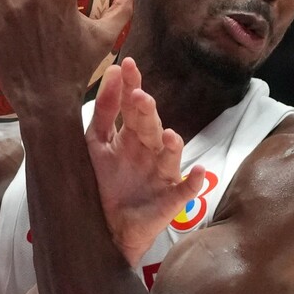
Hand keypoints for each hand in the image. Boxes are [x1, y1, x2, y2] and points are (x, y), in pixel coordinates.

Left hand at [87, 58, 205, 266]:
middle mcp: (149, 151)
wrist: (108, 228)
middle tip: (139, 97)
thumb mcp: (96, 145)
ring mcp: (162, 174)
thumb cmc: (106, 182)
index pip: (132, 106)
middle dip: (146, 113)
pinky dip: (193, 182)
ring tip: (168, 135)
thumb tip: (112, 71)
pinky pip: (185, 190)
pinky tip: (197, 173)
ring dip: (171, 145)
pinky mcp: (171, 200)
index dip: (131, 86)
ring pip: (170, 155)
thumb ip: (103, 112)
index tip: (127, 64)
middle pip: (149, 127)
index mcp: (130, 136)